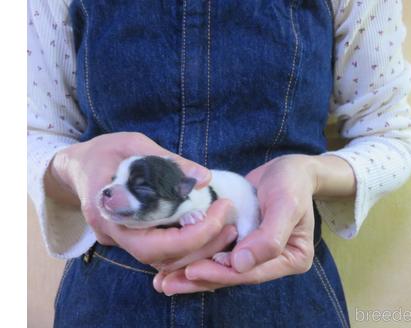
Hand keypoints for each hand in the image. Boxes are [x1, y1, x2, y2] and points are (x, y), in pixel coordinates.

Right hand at [45, 132, 233, 266]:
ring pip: (164, 261)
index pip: (152, 244)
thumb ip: (169, 163)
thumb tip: (205, 179)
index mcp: (108, 212)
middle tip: (231, 222)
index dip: (191, 236)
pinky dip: (189, 244)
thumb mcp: (135, 144)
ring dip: (200, 248)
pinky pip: (163, 252)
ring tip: (227, 226)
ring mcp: (122, 240)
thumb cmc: (105, 151)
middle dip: (203, 246)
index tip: (220, 213)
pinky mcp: (133, 238)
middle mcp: (114, 234)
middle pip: (162, 259)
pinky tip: (210, 228)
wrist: (79, 165)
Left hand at [153, 154, 319, 294]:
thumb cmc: (291, 183)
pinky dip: (197, 257)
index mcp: (291, 259)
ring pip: (222, 268)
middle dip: (200, 279)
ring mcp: (256, 254)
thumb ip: (269, 237)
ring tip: (162, 281)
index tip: (192, 271)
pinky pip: (218, 254)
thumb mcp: (286, 204)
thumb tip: (240, 265)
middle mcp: (273, 262)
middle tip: (166, 284)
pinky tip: (172, 262)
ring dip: (193, 274)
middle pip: (233, 276)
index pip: (252, 273)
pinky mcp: (241, 242)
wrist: (288, 168)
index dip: (221, 273)